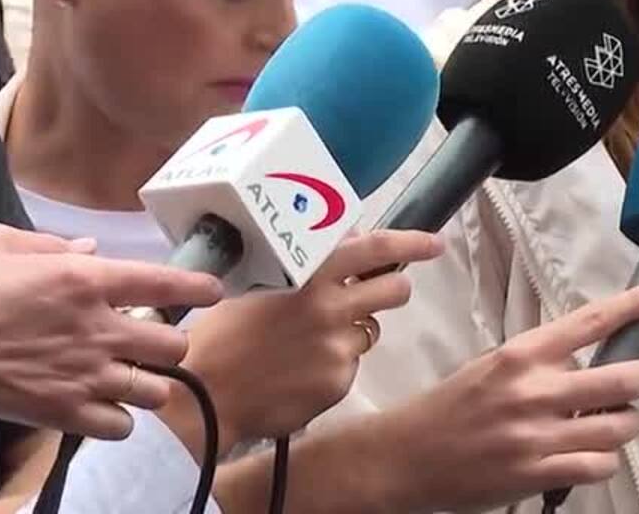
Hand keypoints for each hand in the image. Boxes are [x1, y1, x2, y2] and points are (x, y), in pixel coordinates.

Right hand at [0, 224, 222, 439]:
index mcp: (88, 280)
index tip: (215, 291)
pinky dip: (119, 419)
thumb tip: (91, 249)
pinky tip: (103, 406)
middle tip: (150, 340)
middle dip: (171, 342)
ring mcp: (83, 375)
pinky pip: (120, 426)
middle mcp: (98, 328)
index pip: (168, 286)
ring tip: (129, 376)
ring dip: (149, 383)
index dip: (201, 289)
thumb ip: (56, 244)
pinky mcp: (62, 412)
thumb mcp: (4, 242)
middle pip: (175, 346)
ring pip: (156, 391)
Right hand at [178, 229, 442, 450]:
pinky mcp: (339, 381)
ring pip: (369, 332)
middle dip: (392, 290)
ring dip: (353, 333)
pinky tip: (298, 373)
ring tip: (308, 344)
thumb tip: (345, 248)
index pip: (374, 248)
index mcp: (310, 276)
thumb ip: (305, 270)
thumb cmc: (223, 337)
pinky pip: (349, 367)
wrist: (204, 396)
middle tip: (375, 295)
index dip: (411, 242)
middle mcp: (332, 307)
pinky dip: (332, 367)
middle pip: (394, 289)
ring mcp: (338, 347)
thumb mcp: (257, 286)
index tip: (435, 243)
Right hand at [376, 282, 638, 512]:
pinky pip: (599, 465)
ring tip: (612, 422)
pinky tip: (589, 454)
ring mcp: (538, 436)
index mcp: (523, 354)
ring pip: (620, 426)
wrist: (406, 456)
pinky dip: (603, 460)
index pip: (592, 321)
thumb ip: (543, 359)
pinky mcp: (537, 474)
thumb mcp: (494, 365)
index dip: (636, 306)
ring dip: (626, 423)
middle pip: (624, 377)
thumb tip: (595, 356)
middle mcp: (535, 390)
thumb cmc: (453, 407)